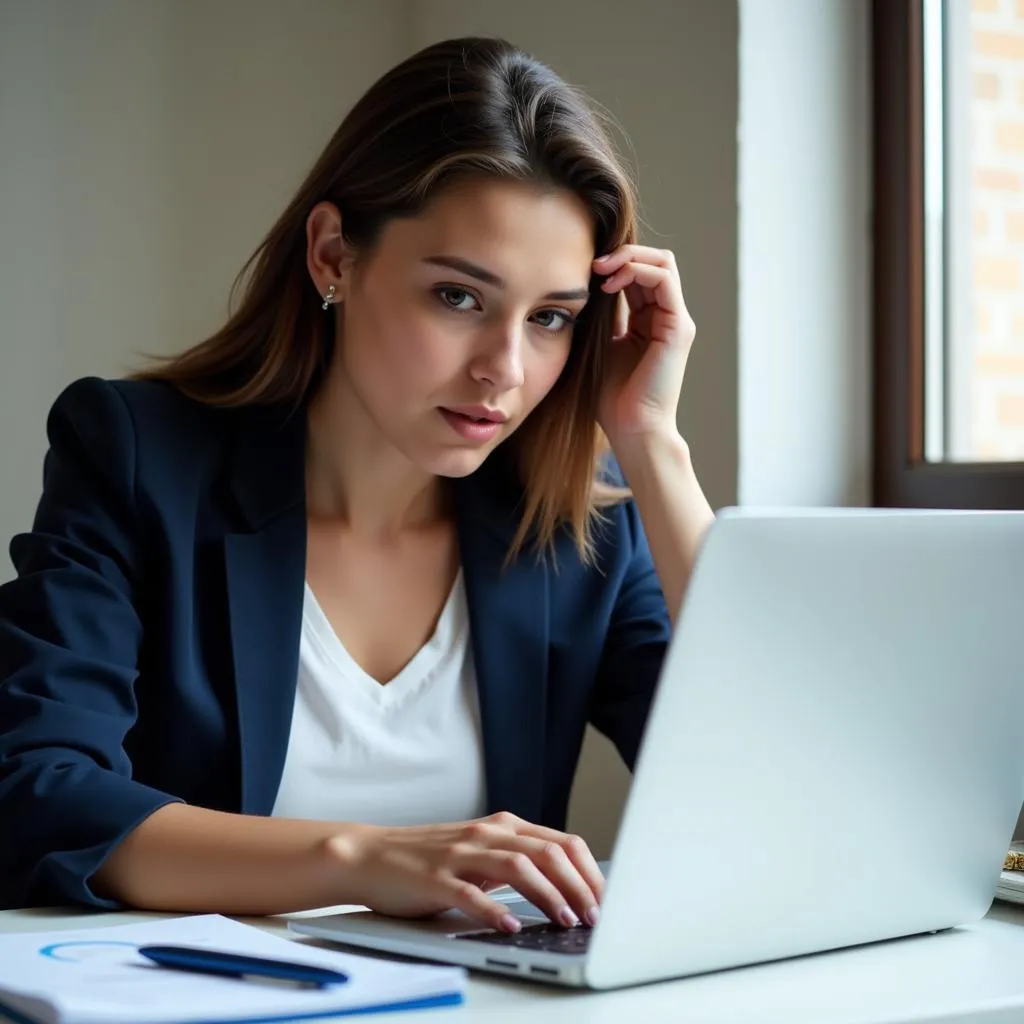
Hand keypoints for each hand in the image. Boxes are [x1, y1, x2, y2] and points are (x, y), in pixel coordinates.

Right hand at [329, 811, 603, 932]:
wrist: (370, 855)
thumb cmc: (429, 860)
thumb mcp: (481, 853)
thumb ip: (517, 862)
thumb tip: (567, 888)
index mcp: (503, 827)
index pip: (562, 843)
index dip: (590, 872)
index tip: (607, 901)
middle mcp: (487, 834)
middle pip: (548, 852)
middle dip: (579, 885)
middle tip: (596, 916)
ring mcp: (461, 854)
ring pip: (519, 867)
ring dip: (548, 895)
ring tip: (566, 921)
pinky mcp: (436, 878)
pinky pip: (470, 893)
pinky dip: (495, 910)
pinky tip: (511, 928)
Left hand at [593, 245, 695, 448]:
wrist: (631, 429)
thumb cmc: (611, 398)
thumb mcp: (599, 345)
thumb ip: (599, 317)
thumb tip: (580, 287)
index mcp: (649, 320)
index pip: (640, 272)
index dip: (614, 263)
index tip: (584, 271)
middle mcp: (667, 317)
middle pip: (655, 260)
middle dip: (622, 253)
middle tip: (592, 264)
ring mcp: (676, 321)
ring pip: (663, 262)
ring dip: (628, 258)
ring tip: (600, 271)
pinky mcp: (678, 327)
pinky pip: (663, 279)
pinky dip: (636, 271)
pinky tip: (610, 285)